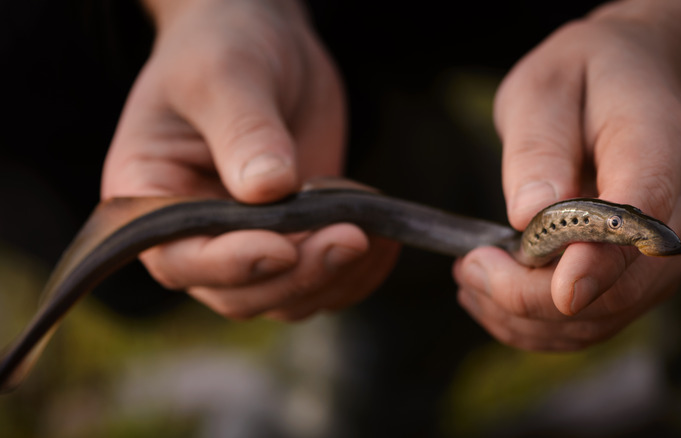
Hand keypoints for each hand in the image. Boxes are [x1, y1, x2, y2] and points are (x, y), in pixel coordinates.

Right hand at [102, 0, 398, 320]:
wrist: (264, 40)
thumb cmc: (225, 46)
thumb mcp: (226, 75)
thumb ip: (243, 130)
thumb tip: (269, 189)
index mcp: (150, 198)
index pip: (180, 259)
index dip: (231, 265)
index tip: (282, 247)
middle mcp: (194, 233)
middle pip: (239, 294)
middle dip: (296, 274)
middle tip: (349, 237)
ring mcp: (247, 241)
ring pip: (285, 298)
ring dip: (331, 279)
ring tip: (369, 232)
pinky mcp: (294, 237)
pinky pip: (321, 281)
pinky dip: (355, 275)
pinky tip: (382, 240)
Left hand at [454, 0, 680, 349]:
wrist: (641, 85)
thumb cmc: (587, 79)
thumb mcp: (545, 88)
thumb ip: (539, 148)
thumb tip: (528, 214)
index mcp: (662, 143)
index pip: (639, 214)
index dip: (598, 260)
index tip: (555, 288)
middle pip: (620, 285)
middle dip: (532, 294)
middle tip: (469, 265)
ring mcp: (669, 251)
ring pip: (604, 317)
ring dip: (527, 315)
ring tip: (472, 275)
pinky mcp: (648, 277)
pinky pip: (597, 322)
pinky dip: (539, 323)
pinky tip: (493, 296)